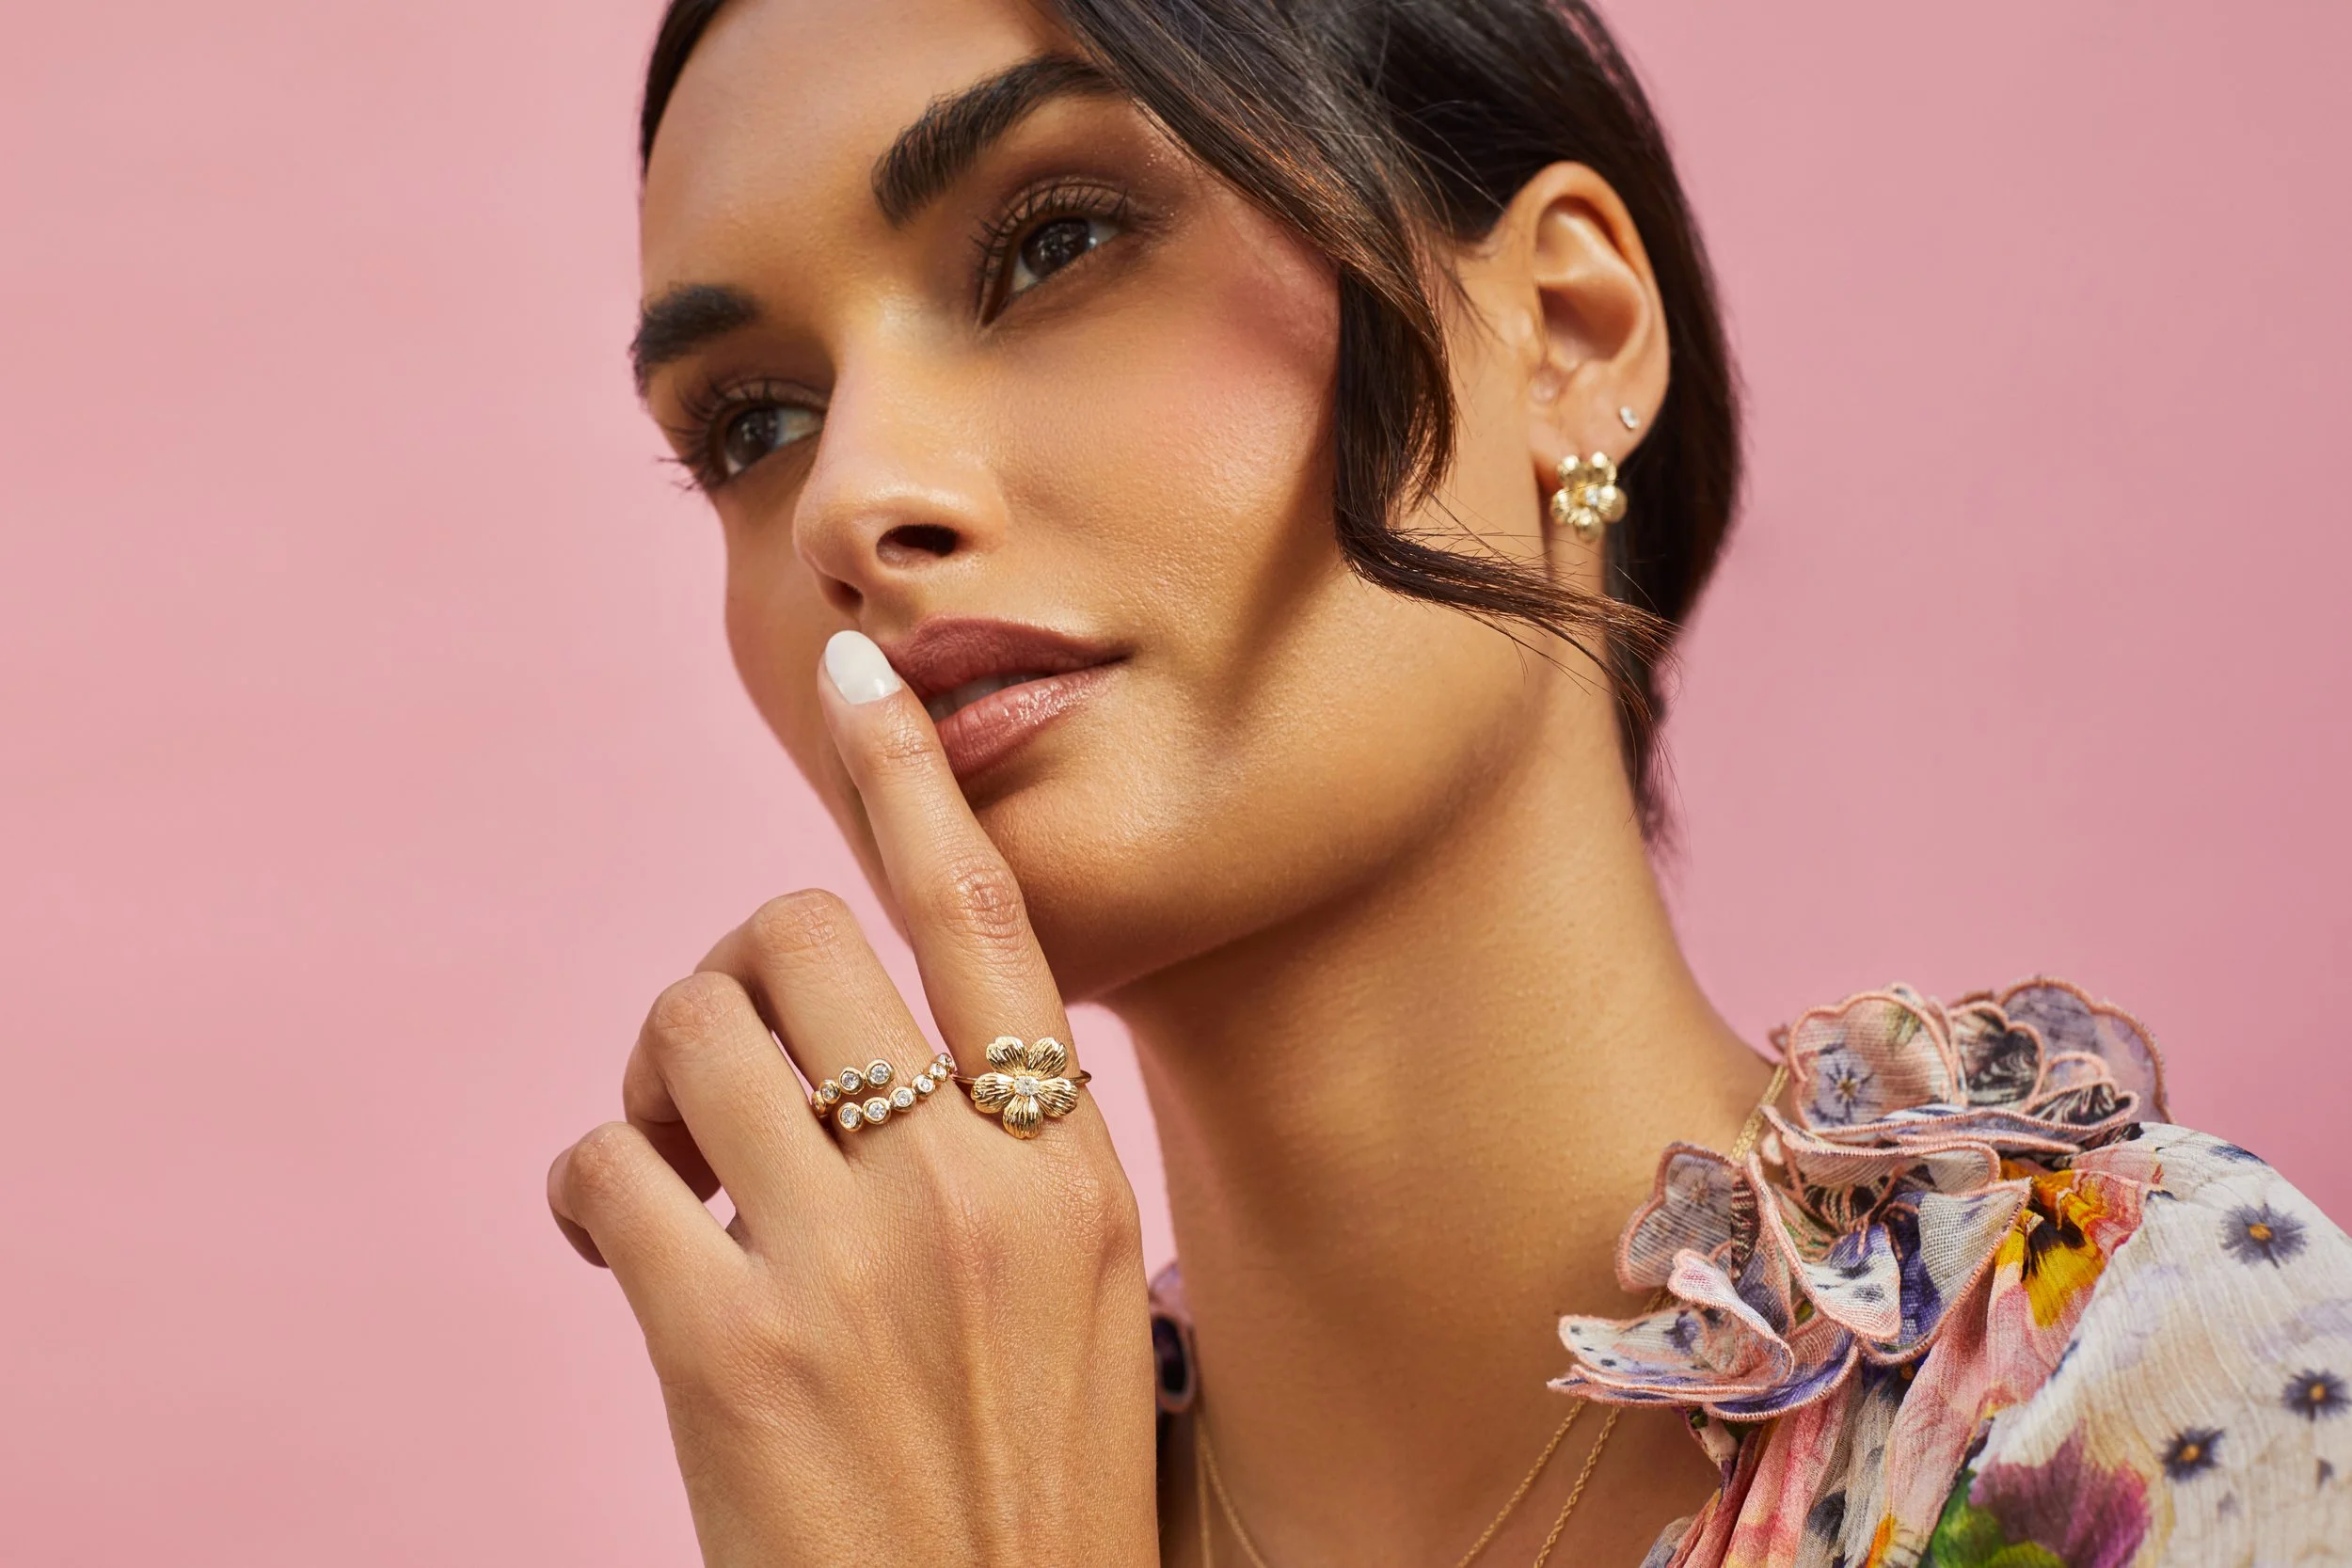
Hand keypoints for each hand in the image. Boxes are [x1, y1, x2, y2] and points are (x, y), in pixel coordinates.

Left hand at [547, 631, 1158, 1566]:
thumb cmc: (1029, 1490)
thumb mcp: (1079, 1297)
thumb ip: (1009, 1156)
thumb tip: (886, 1045)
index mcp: (1070, 1164)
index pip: (986, 918)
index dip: (912, 778)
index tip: (856, 667)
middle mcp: (970, 1185)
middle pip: (792, 943)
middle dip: (723, 980)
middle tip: (715, 1075)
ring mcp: (852, 1260)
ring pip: (687, 1032)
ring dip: (650, 1080)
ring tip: (669, 1167)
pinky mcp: (731, 1345)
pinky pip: (609, 1170)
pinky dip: (594, 1189)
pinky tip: (622, 1248)